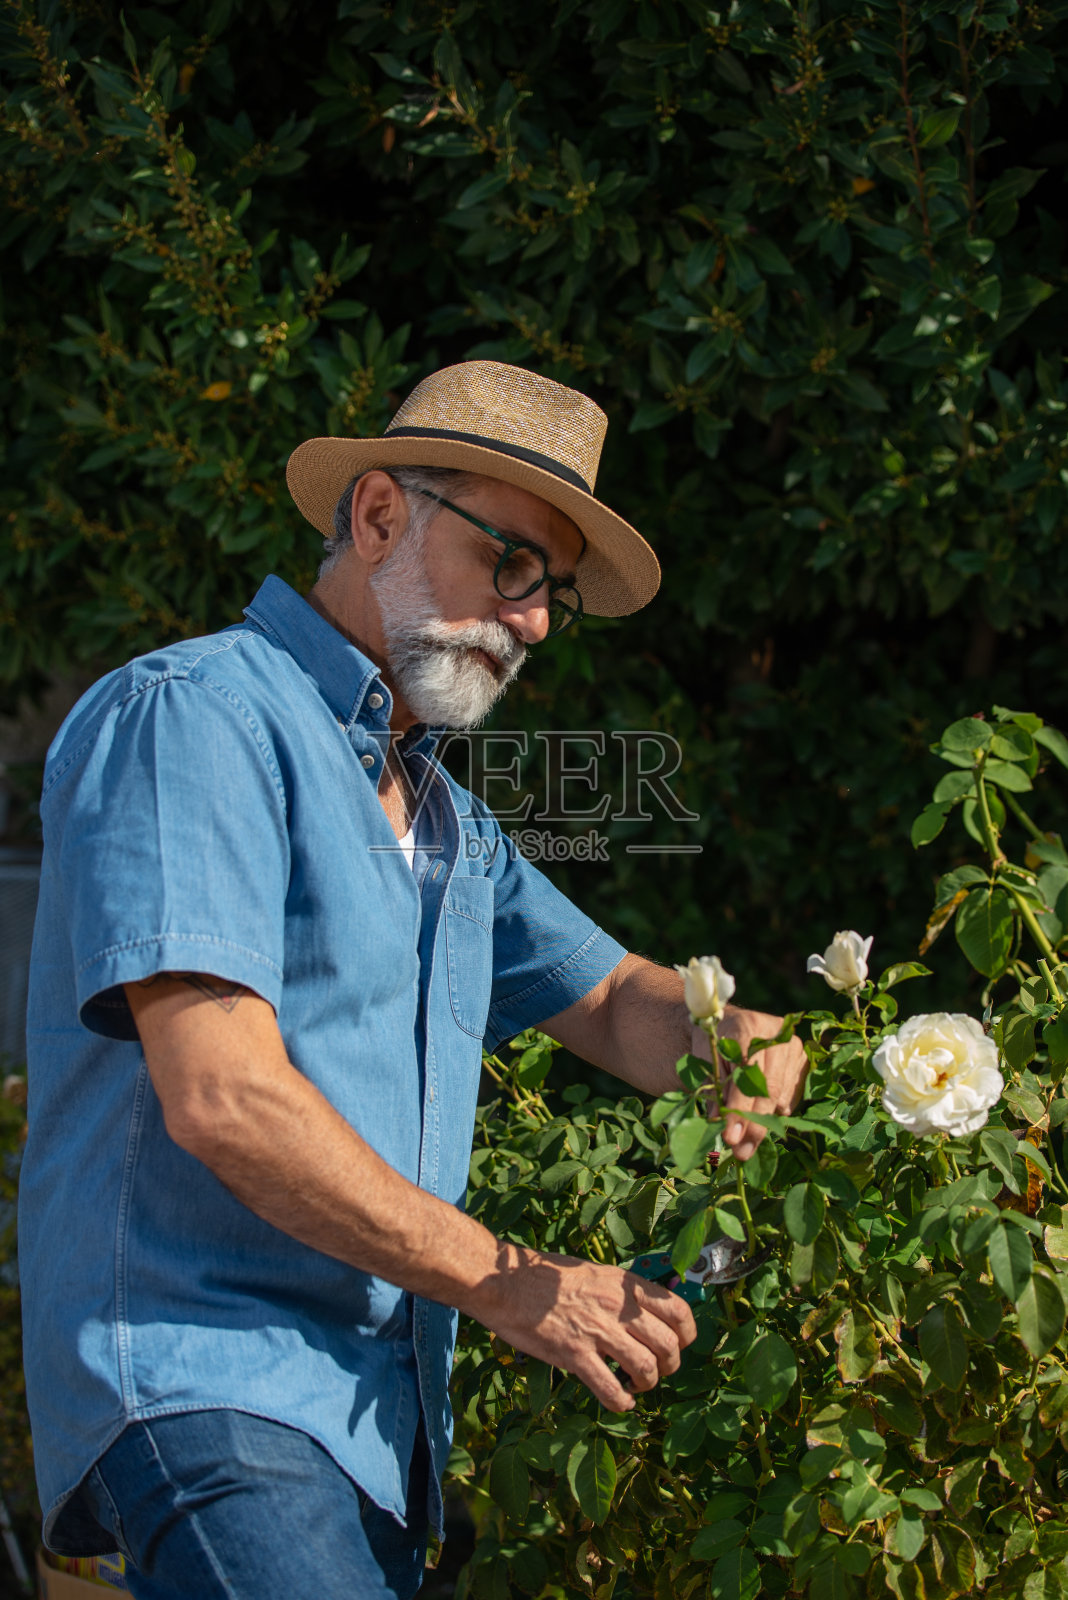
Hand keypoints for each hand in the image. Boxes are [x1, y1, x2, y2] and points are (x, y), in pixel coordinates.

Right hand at [468, 1246, 697, 1410]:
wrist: (506, 1282)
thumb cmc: (546, 1277)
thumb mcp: (594, 1273)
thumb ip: (621, 1293)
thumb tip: (645, 1315)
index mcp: (624, 1285)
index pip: (678, 1310)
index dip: (687, 1334)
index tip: (680, 1345)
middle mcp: (617, 1307)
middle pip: (668, 1344)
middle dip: (670, 1366)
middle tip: (657, 1371)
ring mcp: (597, 1331)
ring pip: (646, 1368)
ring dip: (647, 1384)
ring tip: (635, 1385)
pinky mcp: (574, 1354)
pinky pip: (610, 1389)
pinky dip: (621, 1403)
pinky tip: (619, 1402)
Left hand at [693, 1008, 807, 1161]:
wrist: (730, 1025)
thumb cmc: (714, 1046)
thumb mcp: (706, 1063)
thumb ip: (713, 1091)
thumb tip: (719, 1124)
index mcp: (746, 1028)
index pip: (745, 1075)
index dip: (738, 1107)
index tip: (729, 1136)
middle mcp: (775, 1034)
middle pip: (767, 1088)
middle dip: (753, 1124)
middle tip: (740, 1152)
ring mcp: (793, 1047)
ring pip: (780, 1096)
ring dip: (763, 1123)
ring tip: (746, 1142)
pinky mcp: (802, 1060)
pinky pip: (791, 1096)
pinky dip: (775, 1112)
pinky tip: (760, 1114)